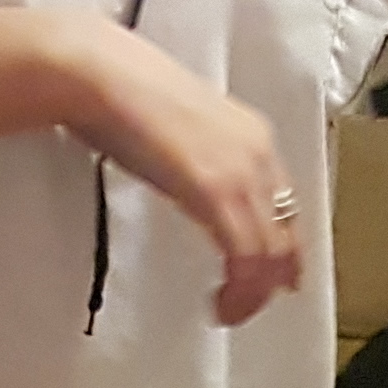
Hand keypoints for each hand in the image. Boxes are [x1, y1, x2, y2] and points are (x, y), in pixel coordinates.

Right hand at [50, 13, 300, 326]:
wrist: (100, 75)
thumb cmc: (122, 96)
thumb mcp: (179, 132)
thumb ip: (199, 161)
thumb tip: (194, 187)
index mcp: (252, 135)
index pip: (286, 202)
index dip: (286, 247)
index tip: (280, 277)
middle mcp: (258, 152)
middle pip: (287, 231)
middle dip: (274, 278)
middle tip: (250, 306)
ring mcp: (241, 171)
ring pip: (270, 251)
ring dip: (253, 293)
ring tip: (229, 312)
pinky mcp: (216, 190)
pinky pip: (245, 254)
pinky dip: (240, 288)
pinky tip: (221, 302)